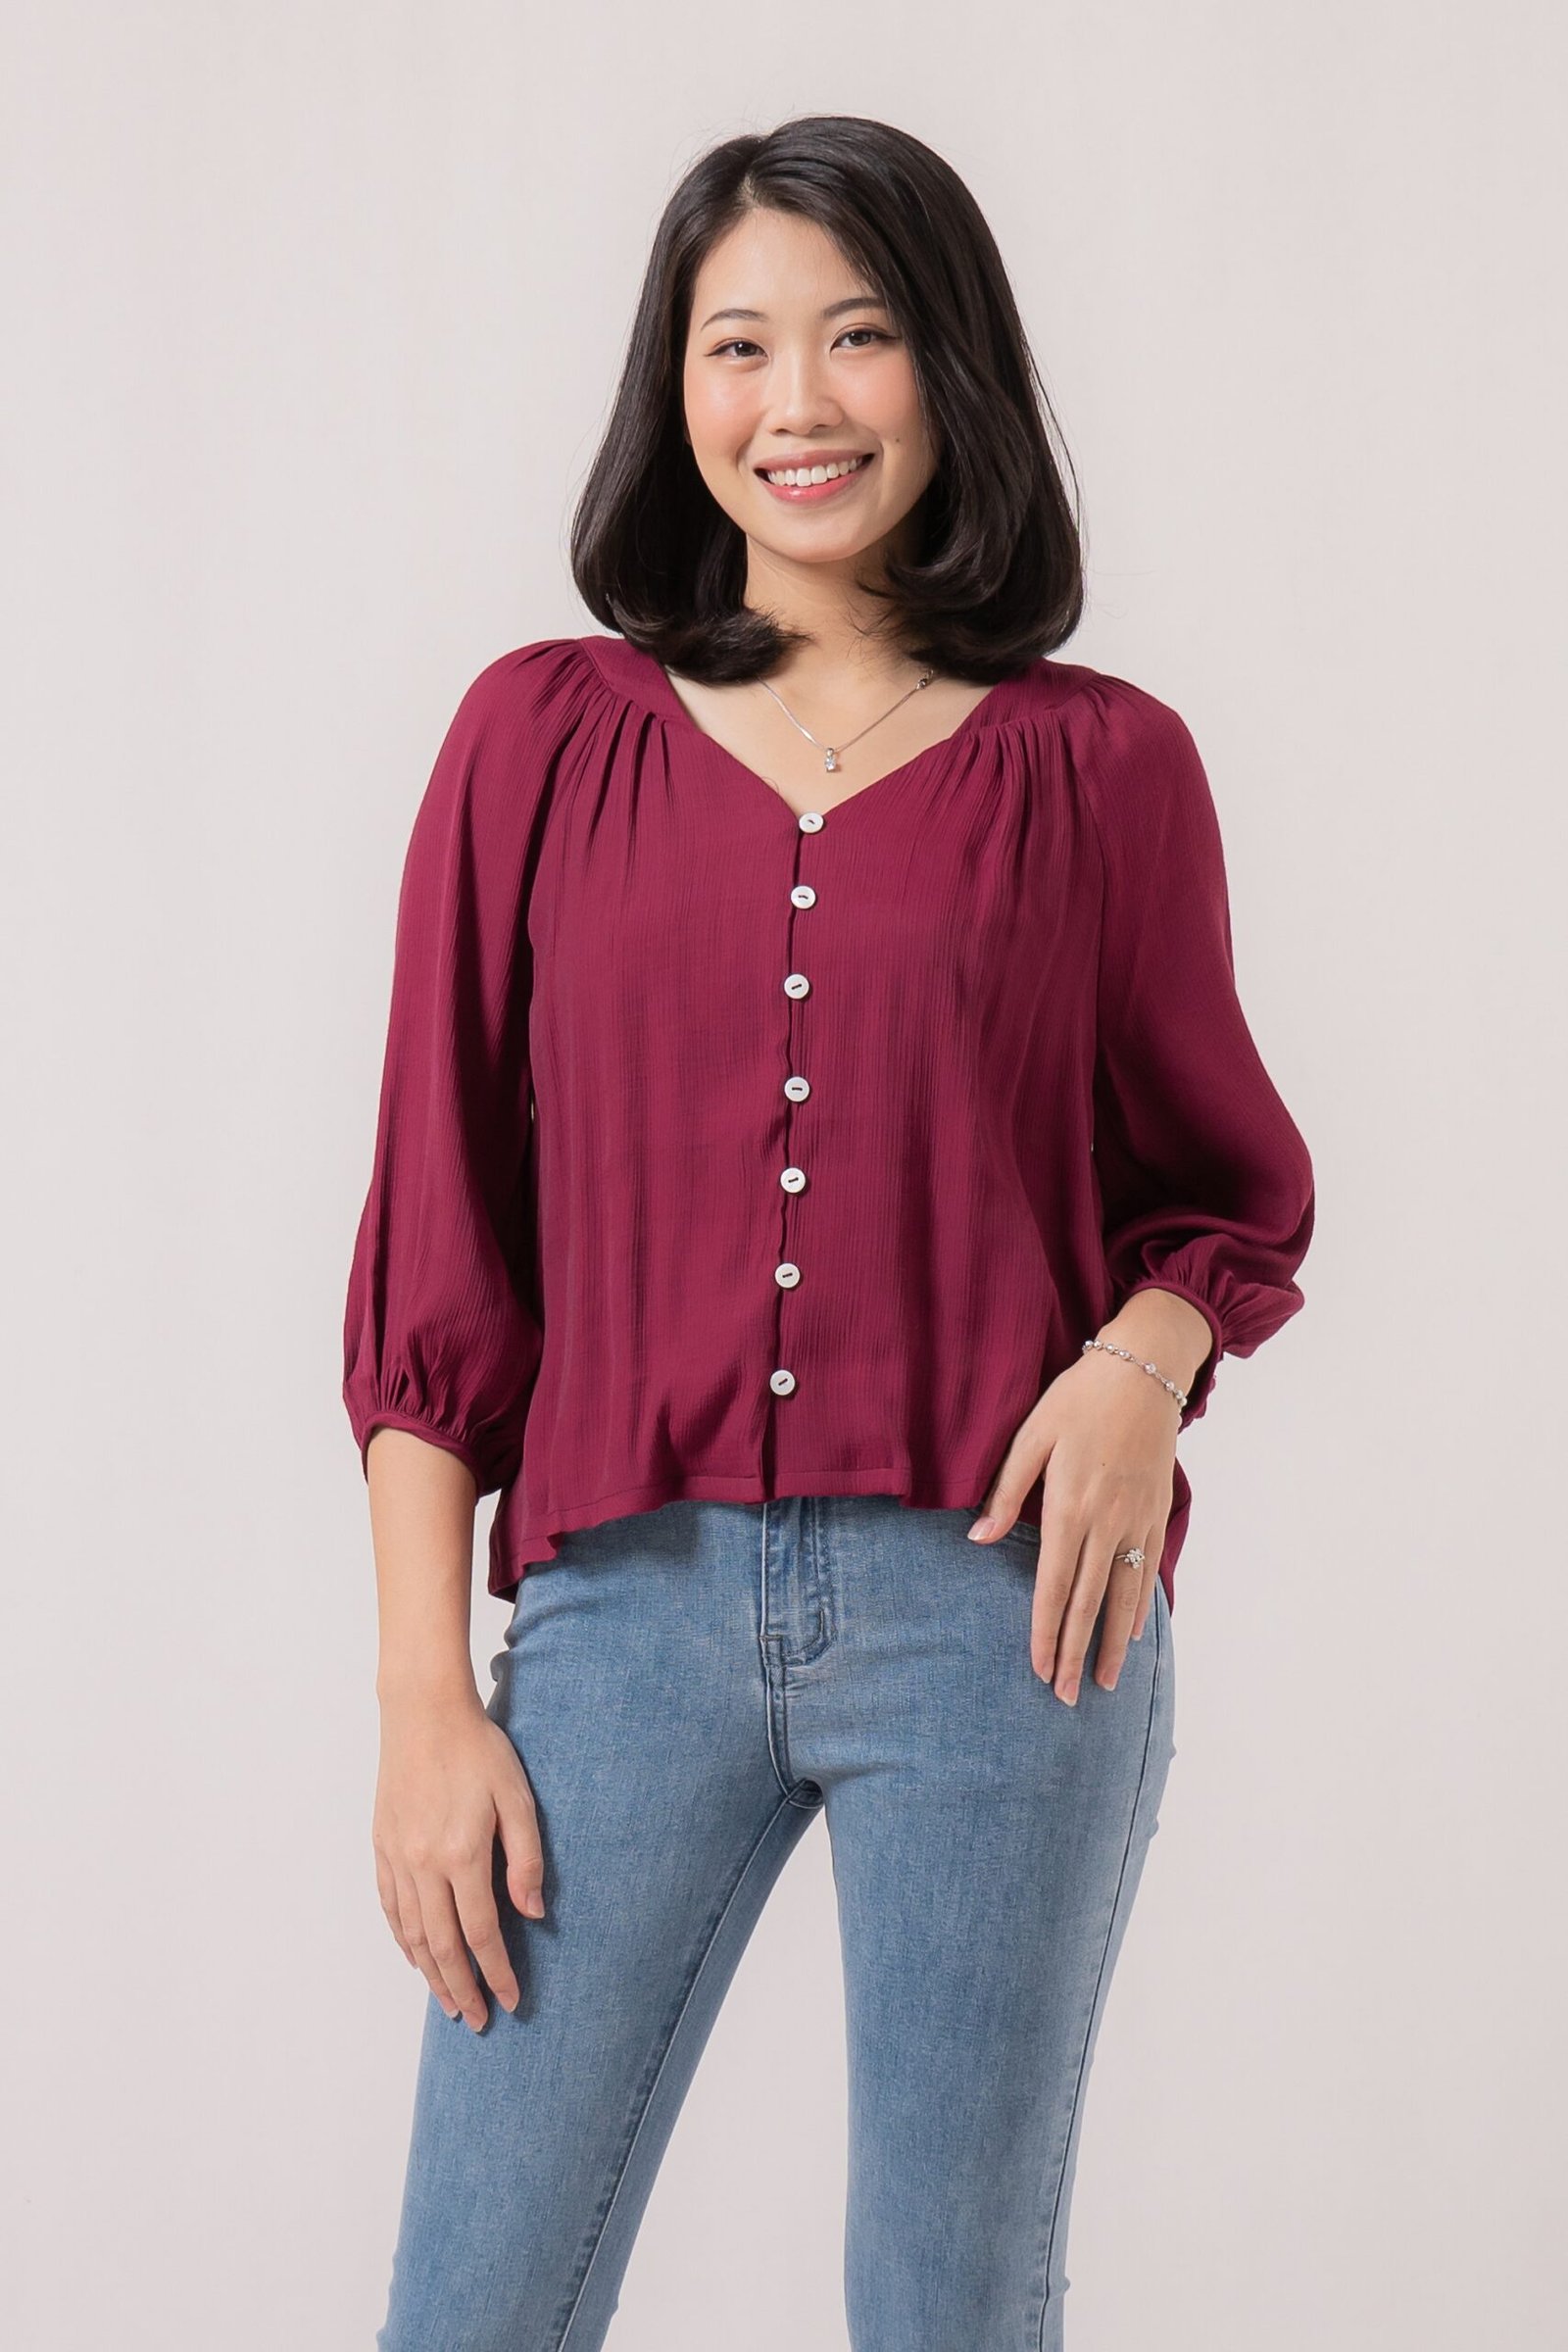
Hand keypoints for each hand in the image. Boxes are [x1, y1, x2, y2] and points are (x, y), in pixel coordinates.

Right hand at [372, 1691, 546, 2030]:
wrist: (423, 1712)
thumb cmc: (478, 1750)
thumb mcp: (517, 1799)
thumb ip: (526, 1860)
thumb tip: (532, 1915)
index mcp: (462, 1855)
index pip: (480, 1933)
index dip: (497, 1973)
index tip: (510, 2000)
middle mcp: (424, 1864)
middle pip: (442, 1945)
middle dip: (461, 1988)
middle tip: (475, 2021)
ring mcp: (398, 1857)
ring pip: (412, 1933)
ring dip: (430, 1973)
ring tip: (447, 2001)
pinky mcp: (382, 1846)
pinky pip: (391, 1907)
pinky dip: (404, 1939)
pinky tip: (417, 1955)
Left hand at [970, 1346, 1178, 1701]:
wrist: (1144, 1370)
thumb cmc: (1079, 1398)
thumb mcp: (1032, 1435)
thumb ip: (1006, 1491)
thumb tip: (979, 1539)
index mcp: (1069, 1506)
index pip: (1053, 1586)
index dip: (1046, 1632)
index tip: (1040, 1670)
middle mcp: (1106, 1522)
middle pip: (1088, 1603)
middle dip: (1076, 1654)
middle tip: (1068, 1698)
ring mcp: (1136, 1520)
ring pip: (1123, 1596)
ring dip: (1112, 1643)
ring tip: (1104, 1682)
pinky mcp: (1155, 1511)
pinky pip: (1147, 1570)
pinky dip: (1139, 1607)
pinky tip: (1132, 1633)